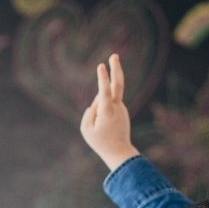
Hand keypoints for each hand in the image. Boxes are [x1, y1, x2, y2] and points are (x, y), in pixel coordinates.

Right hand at [80, 53, 138, 170]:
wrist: (119, 152)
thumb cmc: (100, 142)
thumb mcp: (86, 129)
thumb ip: (89, 112)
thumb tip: (97, 101)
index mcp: (108, 112)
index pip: (104, 91)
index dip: (102, 78)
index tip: (101, 66)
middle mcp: (117, 107)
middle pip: (117, 84)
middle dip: (116, 69)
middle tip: (114, 55)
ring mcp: (121, 108)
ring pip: (105, 100)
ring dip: (99, 109)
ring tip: (102, 128)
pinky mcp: (121, 110)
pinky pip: (107, 105)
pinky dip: (102, 111)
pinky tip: (106, 126)